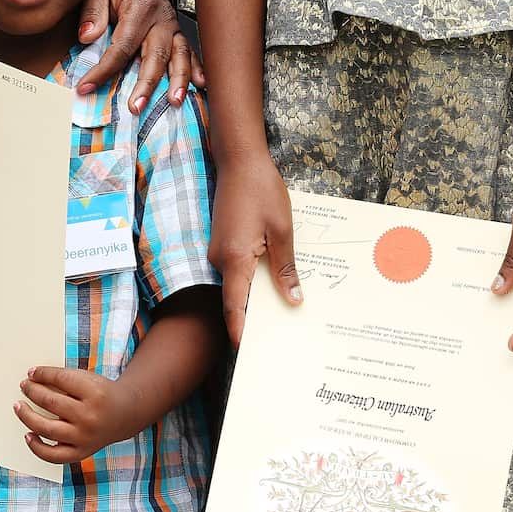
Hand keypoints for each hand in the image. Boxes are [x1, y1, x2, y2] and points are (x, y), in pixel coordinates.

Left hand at [15, 366, 141, 463]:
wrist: (125, 414)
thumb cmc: (101, 393)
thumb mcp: (89, 379)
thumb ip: (64, 380)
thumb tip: (33, 380)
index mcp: (94, 393)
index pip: (61, 379)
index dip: (43, 374)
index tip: (31, 372)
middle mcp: (89, 417)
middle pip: (51, 402)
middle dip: (32, 391)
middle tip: (23, 386)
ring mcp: (84, 437)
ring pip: (47, 428)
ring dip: (27, 416)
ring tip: (18, 406)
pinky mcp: (81, 452)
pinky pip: (53, 455)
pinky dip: (37, 447)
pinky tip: (28, 435)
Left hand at [75, 0, 205, 112]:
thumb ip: (92, 11)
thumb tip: (86, 37)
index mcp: (140, 9)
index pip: (121, 46)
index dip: (103, 69)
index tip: (86, 87)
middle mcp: (161, 20)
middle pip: (155, 56)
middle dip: (146, 84)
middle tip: (136, 107)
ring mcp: (173, 28)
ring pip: (179, 56)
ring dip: (178, 80)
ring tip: (174, 102)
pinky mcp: (179, 34)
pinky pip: (190, 53)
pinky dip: (196, 69)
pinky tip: (200, 85)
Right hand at [210, 156, 302, 347]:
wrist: (240, 160)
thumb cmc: (262, 190)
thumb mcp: (282, 230)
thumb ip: (285, 267)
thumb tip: (293, 299)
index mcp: (235, 258)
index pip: (234, 306)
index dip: (240, 330)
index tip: (246, 351)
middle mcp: (220, 258)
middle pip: (236, 297)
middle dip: (254, 317)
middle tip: (279, 335)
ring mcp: (219, 249)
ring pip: (238, 282)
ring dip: (256, 296)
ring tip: (283, 309)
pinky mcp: (223, 241)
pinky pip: (237, 267)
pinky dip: (253, 277)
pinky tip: (273, 279)